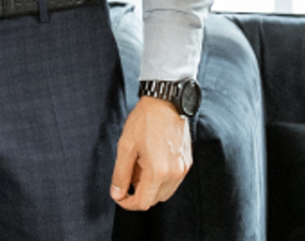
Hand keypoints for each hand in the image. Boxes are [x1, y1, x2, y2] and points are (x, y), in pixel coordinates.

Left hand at [110, 96, 191, 210]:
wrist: (166, 101)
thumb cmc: (144, 120)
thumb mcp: (126, 146)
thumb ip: (120, 174)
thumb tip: (117, 194)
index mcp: (158, 171)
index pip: (142, 202)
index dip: (127, 204)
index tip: (119, 196)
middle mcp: (174, 173)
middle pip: (154, 200)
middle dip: (138, 193)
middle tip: (129, 173)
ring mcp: (183, 168)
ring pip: (164, 192)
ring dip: (150, 187)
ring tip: (140, 164)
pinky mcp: (187, 161)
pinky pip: (173, 181)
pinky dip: (161, 178)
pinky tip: (152, 160)